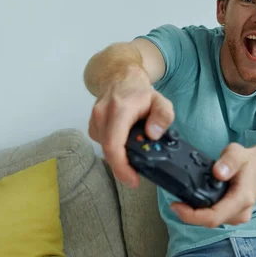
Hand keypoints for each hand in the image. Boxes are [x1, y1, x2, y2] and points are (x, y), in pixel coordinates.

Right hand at [88, 69, 173, 187]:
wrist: (119, 76)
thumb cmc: (140, 91)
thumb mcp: (161, 100)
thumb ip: (163, 116)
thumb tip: (153, 134)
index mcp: (119, 109)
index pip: (113, 144)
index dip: (121, 166)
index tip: (132, 179)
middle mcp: (102, 114)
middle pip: (107, 150)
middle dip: (121, 167)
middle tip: (135, 177)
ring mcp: (94, 120)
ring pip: (104, 148)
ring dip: (118, 158)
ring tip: (134, 158)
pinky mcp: (92, 125)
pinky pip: (102, 144)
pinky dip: (114, 150)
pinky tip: (125, 146)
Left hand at [170, 143, 255, 227]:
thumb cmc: (250, 162)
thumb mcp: (239, 153)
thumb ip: (229, 161)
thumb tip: (218, 172)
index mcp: (241, 199)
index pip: (213, 217)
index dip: (191, 215)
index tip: (176, 206)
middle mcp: (240, 213)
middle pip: (209, 221)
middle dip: (189, 214)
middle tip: (175, 201)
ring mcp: (237, 216)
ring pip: (210, 221)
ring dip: (195, 213)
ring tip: (183, 199)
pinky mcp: (232, 216)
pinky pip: (214, 217)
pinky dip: (202, 211)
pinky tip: (194, 201)